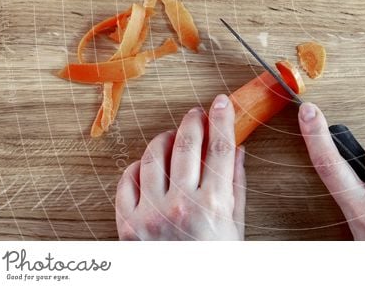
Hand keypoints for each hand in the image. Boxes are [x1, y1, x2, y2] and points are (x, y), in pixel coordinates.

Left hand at [115, 94, 245, 239]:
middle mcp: (180, 205)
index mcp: (213, 205)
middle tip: (197, 113)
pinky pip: (127, 180)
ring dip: (166, 139)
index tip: (222, 102)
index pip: (220, 147)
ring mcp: (150, 214)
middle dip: (193, 121)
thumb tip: (238, 148)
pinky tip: (149, 164)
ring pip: (154, 156)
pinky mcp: (126, 224)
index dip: (222, 119)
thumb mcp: (235, 227)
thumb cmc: (214, 263)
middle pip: (187, 144)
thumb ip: (235, 184)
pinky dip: (138, 166)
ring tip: (174, 137)